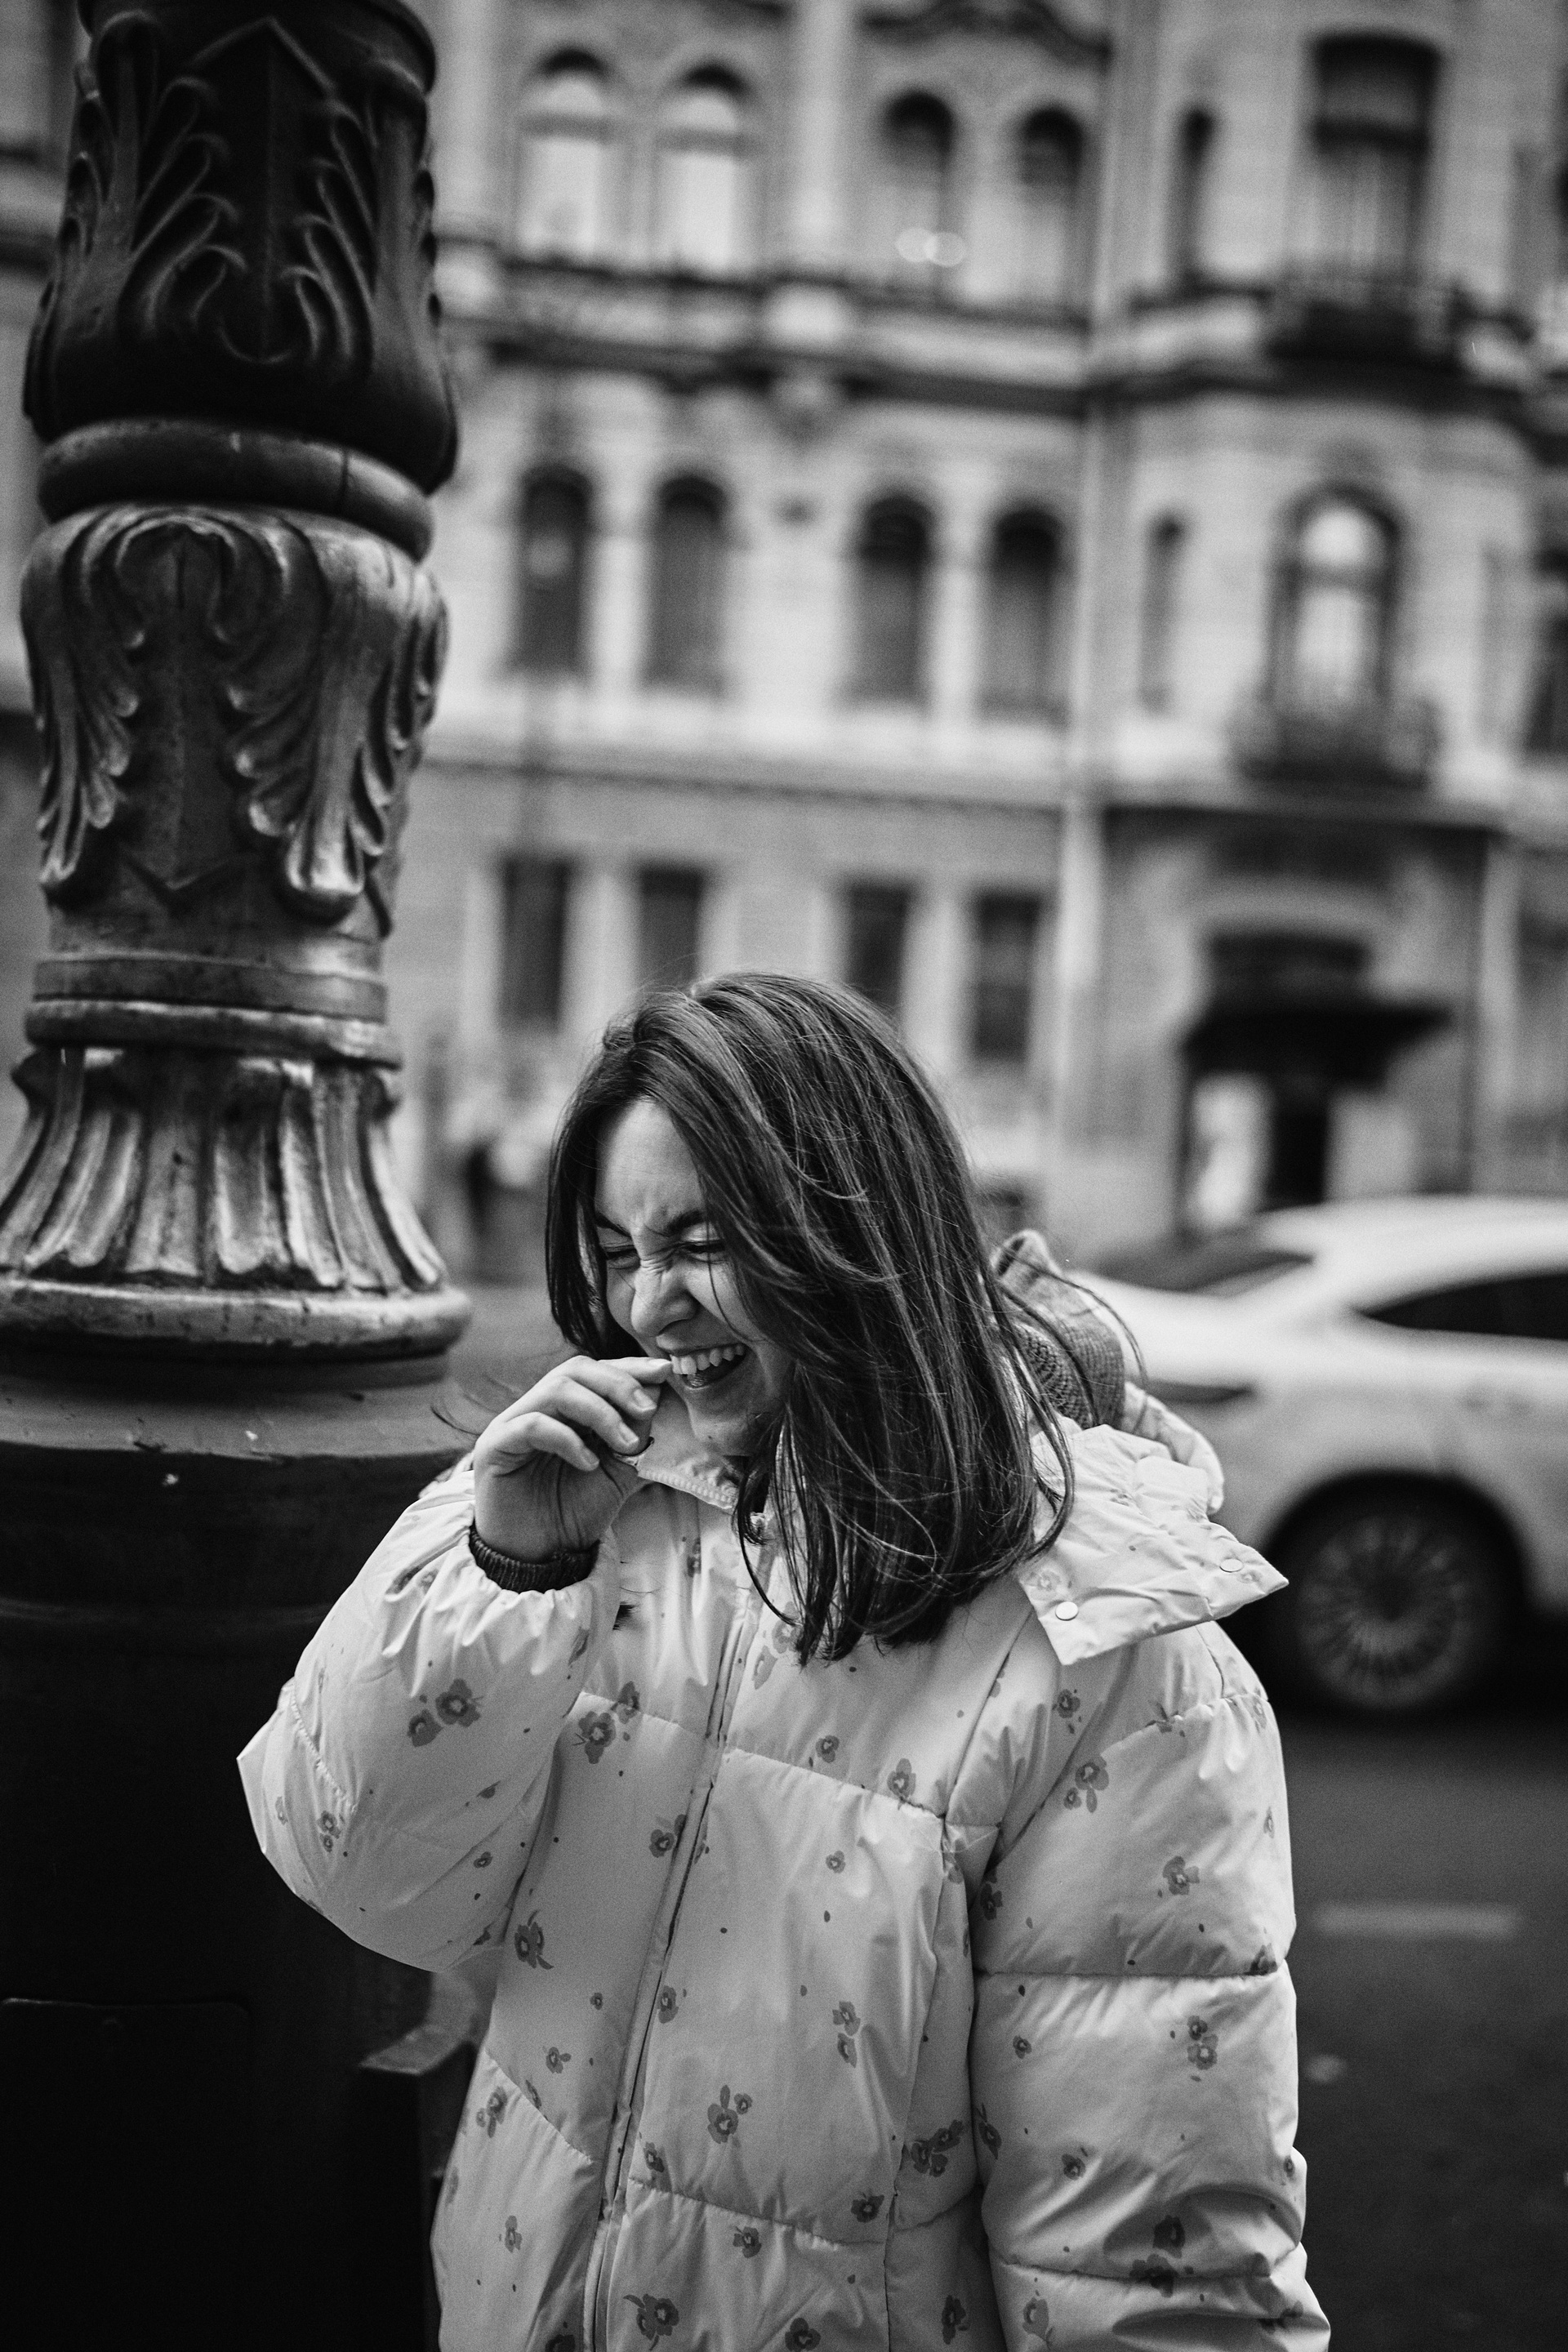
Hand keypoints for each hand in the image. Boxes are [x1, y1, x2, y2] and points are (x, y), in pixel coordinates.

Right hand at [472, 1354, 671, 1560]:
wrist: (539, 1559)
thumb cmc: (573, 1513)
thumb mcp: (616, 1472)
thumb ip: (633, 1436)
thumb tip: (655, 1397)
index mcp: (564, 1411)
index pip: (594, 1372)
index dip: (629, 1368)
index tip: (663, 1372)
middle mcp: (536, 1409)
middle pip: (575, 1370)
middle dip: (617, 1383)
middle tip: (646, 1409)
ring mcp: (512, 1424)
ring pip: (556, 1389)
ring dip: (600, 1411)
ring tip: (625, 1443)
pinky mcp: (495, 1447)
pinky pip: (531, 1425)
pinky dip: (568, 1439)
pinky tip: (589, 1463)